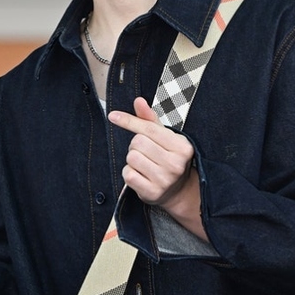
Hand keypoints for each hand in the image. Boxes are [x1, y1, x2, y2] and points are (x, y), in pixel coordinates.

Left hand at [108, 98, 205, 239]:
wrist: (178, 191)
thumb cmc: (168, 158)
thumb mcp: (165, 137)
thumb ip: (150, 119)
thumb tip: (139, 101)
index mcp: (182, 147)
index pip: (149, 129)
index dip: (129, 121)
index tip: (113, 115)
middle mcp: (176, 164)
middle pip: (138, 142)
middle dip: (136, 145)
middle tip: (146, 152)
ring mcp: (165, 180)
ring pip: (132, 157)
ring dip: (132, 159)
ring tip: (144, 164)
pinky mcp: (152, 192)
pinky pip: (128, 174)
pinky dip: (129, 173)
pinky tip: (140, 175)